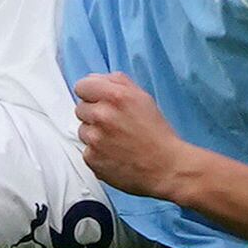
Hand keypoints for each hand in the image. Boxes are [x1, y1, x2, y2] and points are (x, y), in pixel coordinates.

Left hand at [73, 72, 188, 199]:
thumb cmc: (157, 134)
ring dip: (95, 134)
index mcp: (115, 96)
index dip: (91, 93)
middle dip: (94, 114)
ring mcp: (95, 139)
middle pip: (81, 108)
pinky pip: (86, 151)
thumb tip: (95, 79)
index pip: (82, 86)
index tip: (98, 101)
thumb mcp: (142, 98)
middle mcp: (102, 115)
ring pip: (83, 130)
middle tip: (114, 124)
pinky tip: (115, 154)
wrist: (167, 168)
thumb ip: (117, 82)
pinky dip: (98, 153)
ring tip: (117, 141)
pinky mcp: (92, 158)